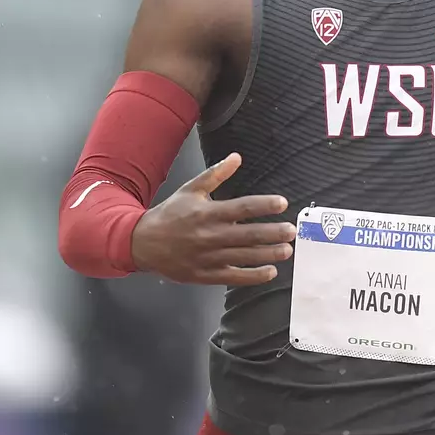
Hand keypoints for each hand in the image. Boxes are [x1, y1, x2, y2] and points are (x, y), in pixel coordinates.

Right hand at [130, 152, 296, 285]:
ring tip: (287, 250)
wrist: (143, 243)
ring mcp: (208, 257)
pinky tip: (270, 272)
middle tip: (291, 231)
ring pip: (244, 257)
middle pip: (247, 235)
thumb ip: (215, 174)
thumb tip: (237, 157)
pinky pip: (234, 277)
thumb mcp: (190, 189)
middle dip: (272, 233)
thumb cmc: (171, 215)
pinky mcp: (206, 275)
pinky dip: (253, 276)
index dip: (263, 205)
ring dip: (268, 254)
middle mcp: (210, 236)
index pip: (241, 208)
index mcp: (207, 213)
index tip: (282, 203)